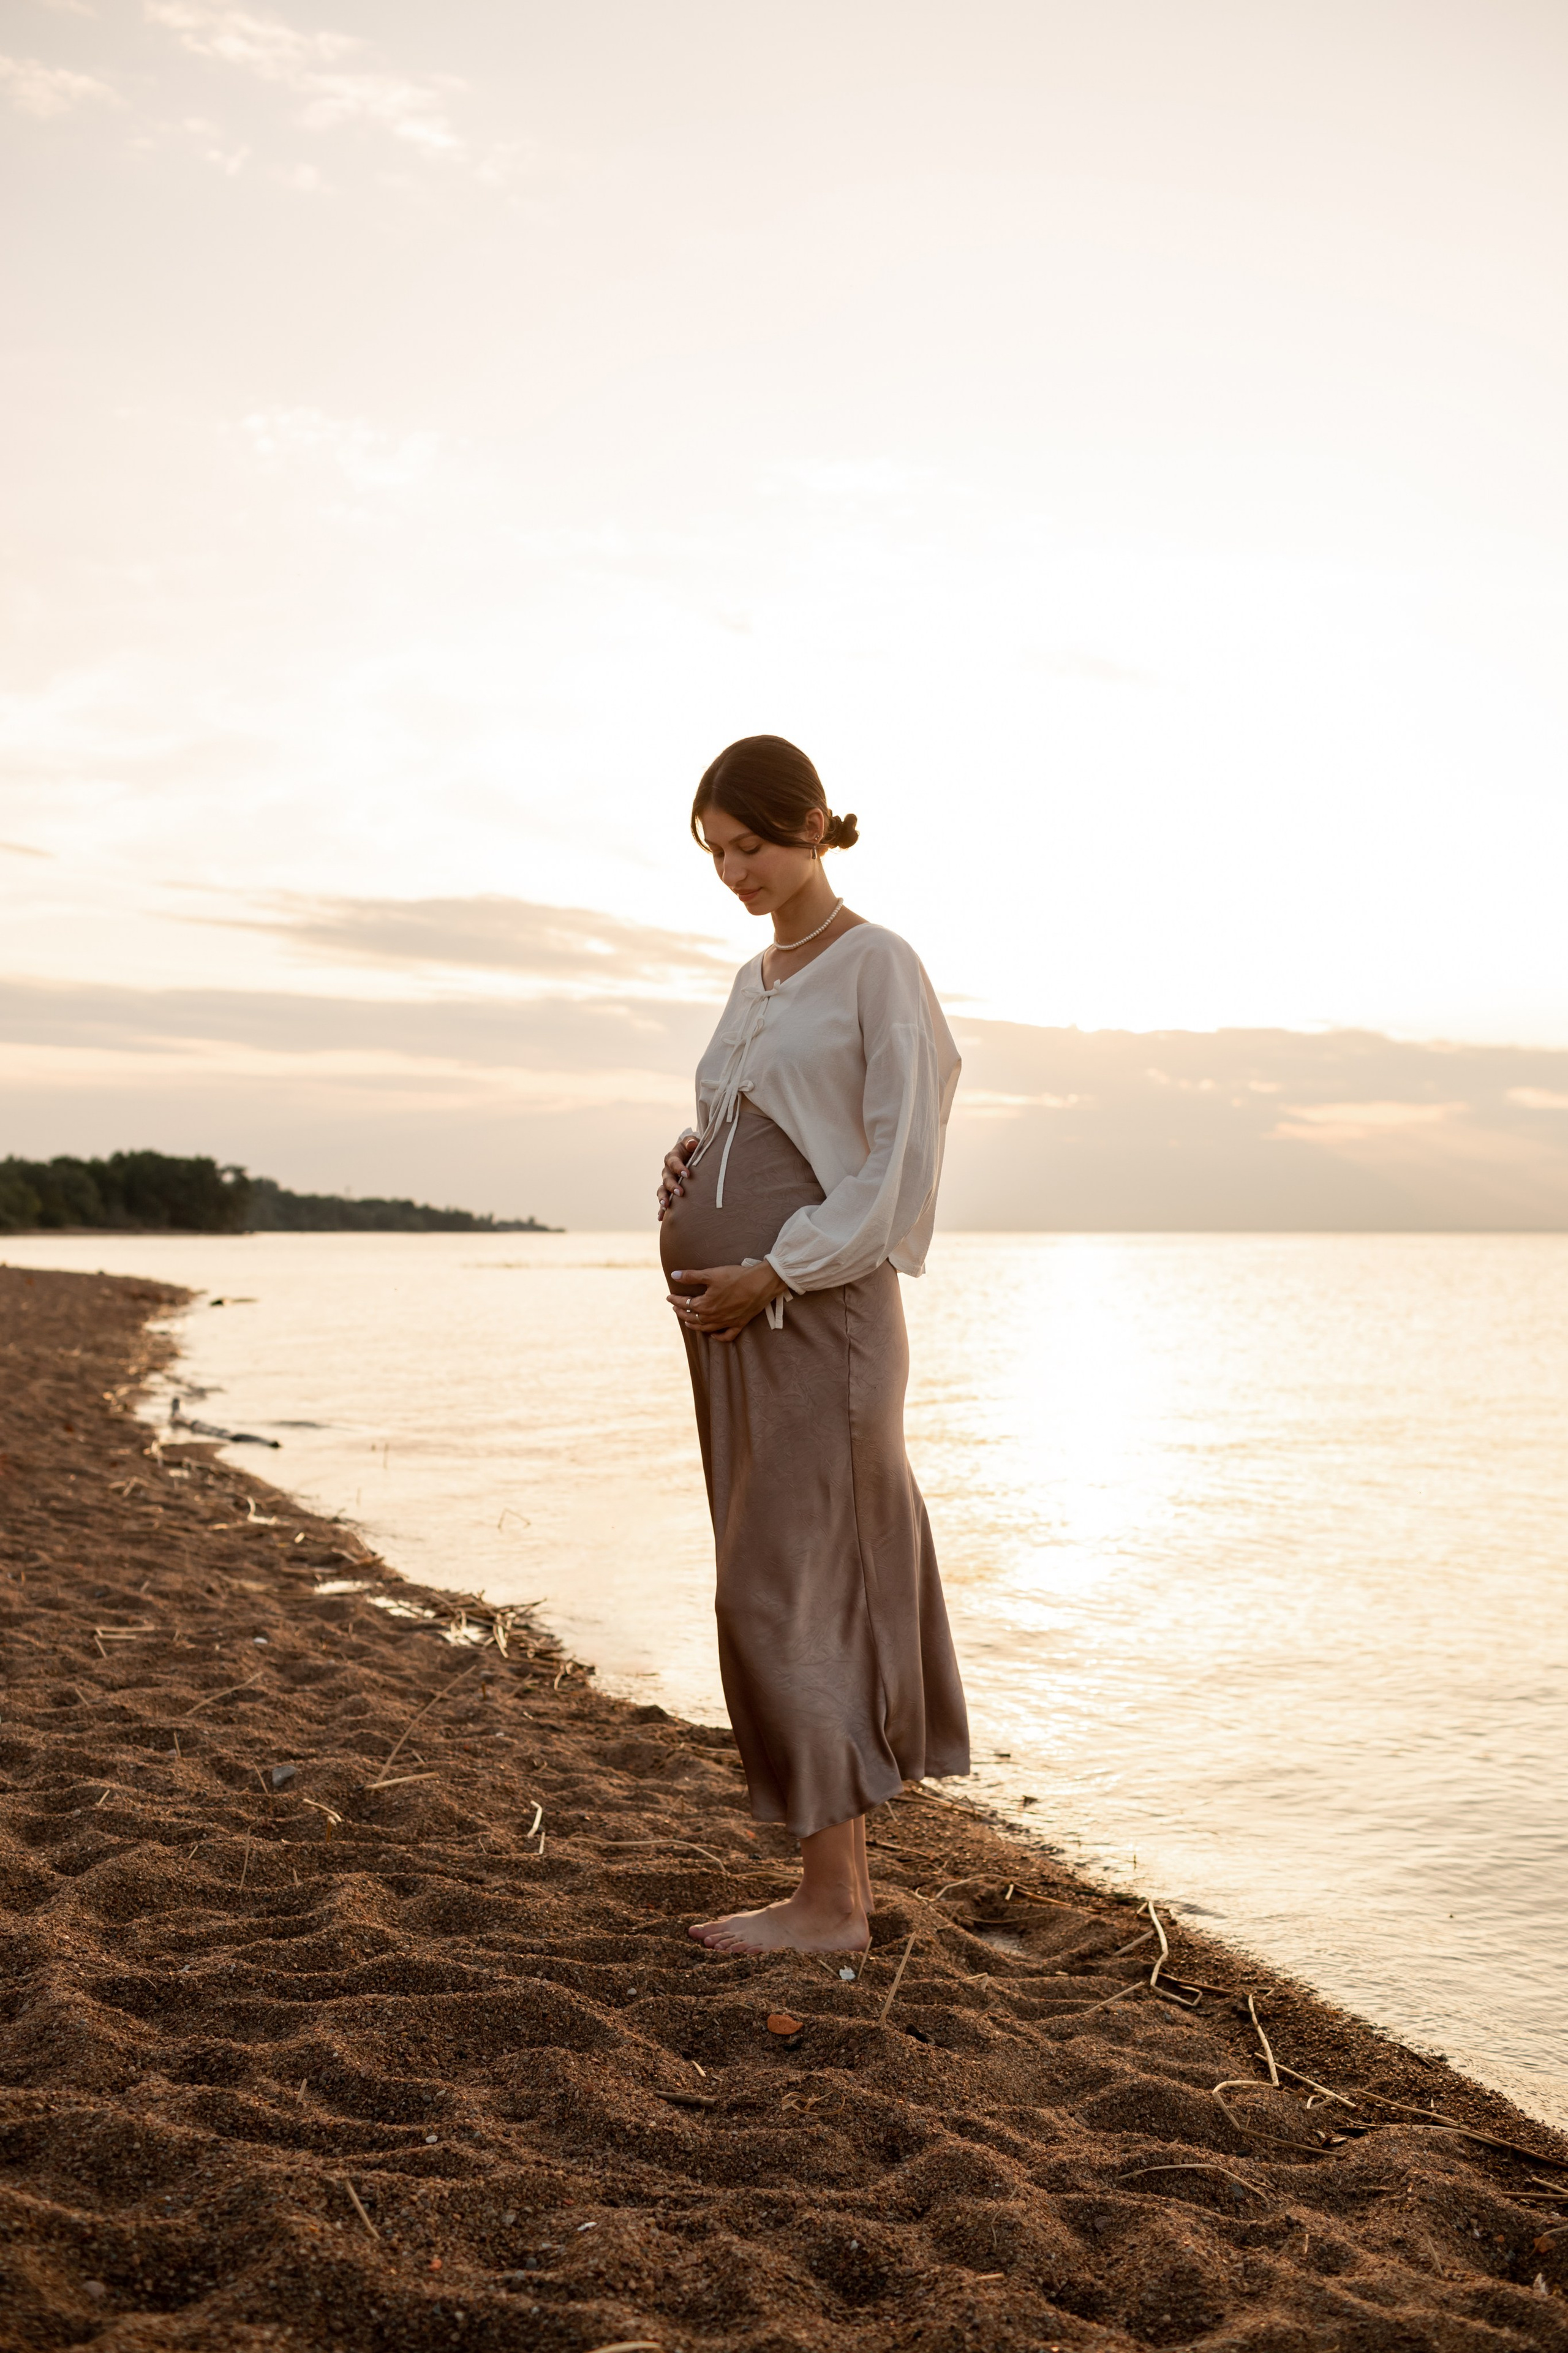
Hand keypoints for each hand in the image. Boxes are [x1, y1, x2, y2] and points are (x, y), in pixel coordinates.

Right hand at [657, 1134, 696, 1219]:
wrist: (691, 1155)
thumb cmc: (693, 1148)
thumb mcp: (693, 1142)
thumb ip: (691, 1142)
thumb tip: (693, 1144)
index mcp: (672, 1157)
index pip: (673, 1161)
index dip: (679, 1167)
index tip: (687, 1174)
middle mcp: (667, 1170)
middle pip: (666, 1178)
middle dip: (672, 1186)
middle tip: (680, 1192)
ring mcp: (667, 1182)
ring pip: (662, 1190)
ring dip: (663, 1198)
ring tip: (666, 1206)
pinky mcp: (669, 1191)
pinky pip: (663, 1201)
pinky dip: (661, 1209)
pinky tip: (661, 1218)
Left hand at [667, 1261, 786, 1343]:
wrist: (761, 1283)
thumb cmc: (736, 1277)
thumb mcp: (711, 1274)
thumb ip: (691, 1276)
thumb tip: (674, 1275)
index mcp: (705, 1305)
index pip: (685, 1304)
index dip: (675, 1300)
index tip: (669, 1297)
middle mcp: (714, 1317)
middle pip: (693, 1318)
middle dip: (682, 1313)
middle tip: (675, 1308)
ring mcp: (727, 1322)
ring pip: (706, 1328)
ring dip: (695, 1325)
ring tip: (688, 1321)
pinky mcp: (739, 1323)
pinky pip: (727, 1335)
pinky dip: (718, 1337)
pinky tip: (713, 1335)